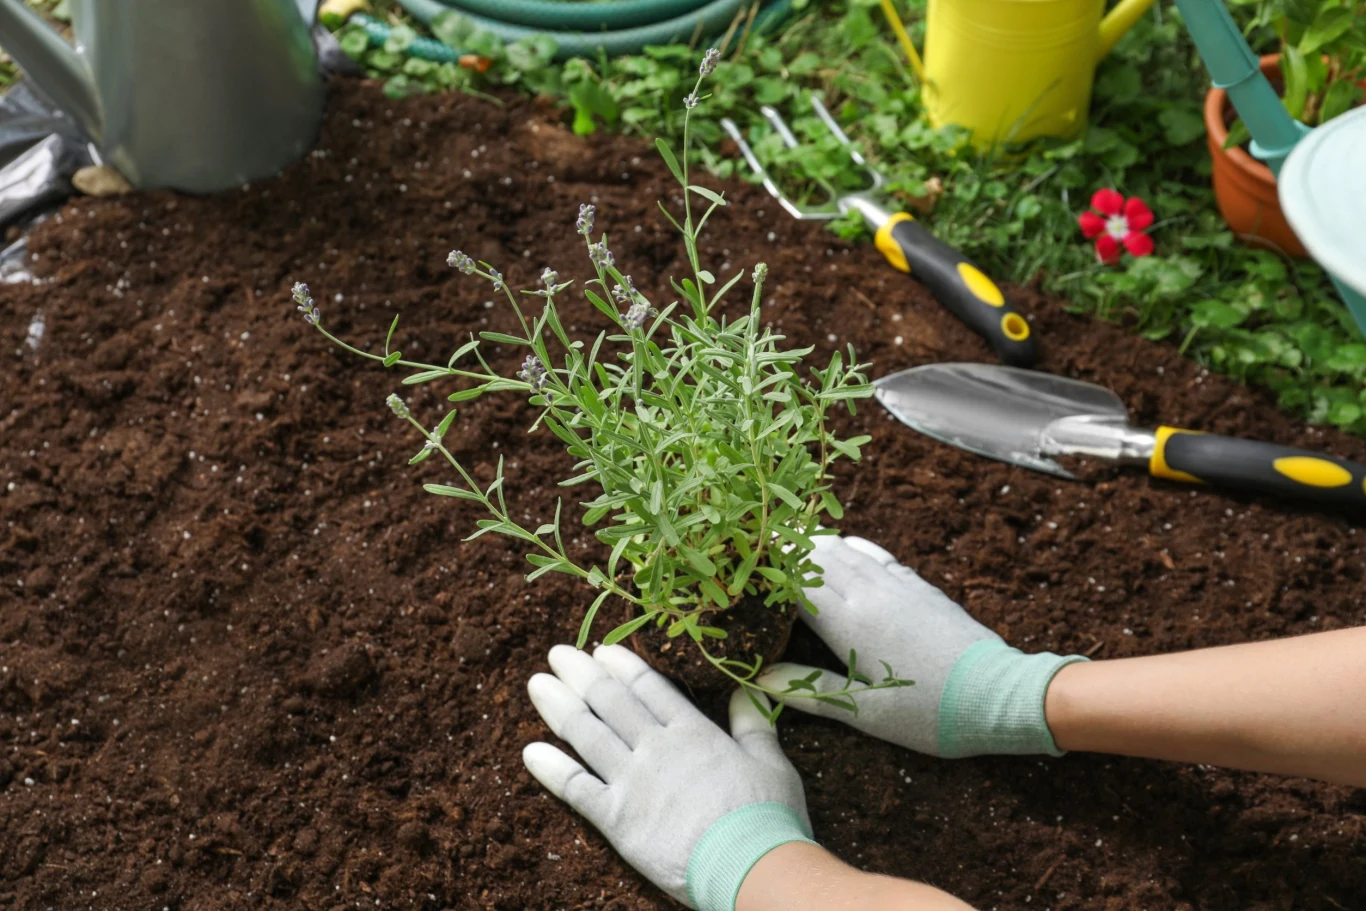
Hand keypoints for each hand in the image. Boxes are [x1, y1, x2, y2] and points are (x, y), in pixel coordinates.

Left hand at [523, 644, 814, 909]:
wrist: (749, 863)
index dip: (622, 666)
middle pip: (611, 703)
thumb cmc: (767, 815)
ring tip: (537, 684)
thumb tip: (747, 690)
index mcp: (693, 731)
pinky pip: (576, 788)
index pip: (649, 688)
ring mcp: (632, 782)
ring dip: (559, 707)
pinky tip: (530, 752)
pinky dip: (551, 769)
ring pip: (587, 735)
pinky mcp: (616, 819)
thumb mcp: (772, 761)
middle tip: (557, 654)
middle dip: (581, 675)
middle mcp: (656, 748)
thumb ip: (754, 723)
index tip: (601, 650)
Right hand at [759, 535, 1083, 757]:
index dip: (767, 571)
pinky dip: (852, 547)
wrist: (996, 694)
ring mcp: (896, 586)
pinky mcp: (919, 587)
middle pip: (817, 557)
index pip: (795, 583)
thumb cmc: (926, 712)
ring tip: (789, 537)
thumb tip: (760, 678)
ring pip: (846, 551)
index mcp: (848, 623)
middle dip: (785, 550)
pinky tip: (845, 544)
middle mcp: (868, 594)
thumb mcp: (864, 712)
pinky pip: (877, 556)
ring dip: (816, 543)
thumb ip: (810, 690)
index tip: (741, 564)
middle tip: (756, 542)